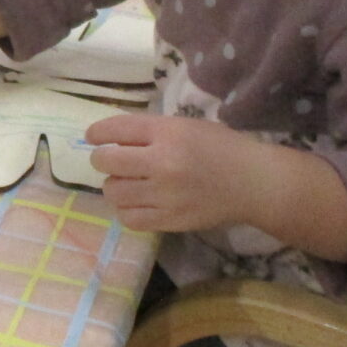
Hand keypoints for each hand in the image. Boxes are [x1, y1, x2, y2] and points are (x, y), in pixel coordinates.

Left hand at [86, 112, 260, 233]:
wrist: (254, 183)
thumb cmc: (221, 148)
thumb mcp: (186, 127)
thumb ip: (150, 130)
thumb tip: (111, 138)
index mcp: (168, 133)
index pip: (116, 129)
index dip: (97, 133)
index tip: (92, 137)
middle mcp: (162, 162)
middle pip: (106, 161)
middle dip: (101, 159)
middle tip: (110, 162)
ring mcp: (165, 194)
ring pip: (113, 191)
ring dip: (115, 185)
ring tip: (128, 184)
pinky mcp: (170, 220)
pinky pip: (129, 218)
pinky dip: (126, 210)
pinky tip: (136, 203)